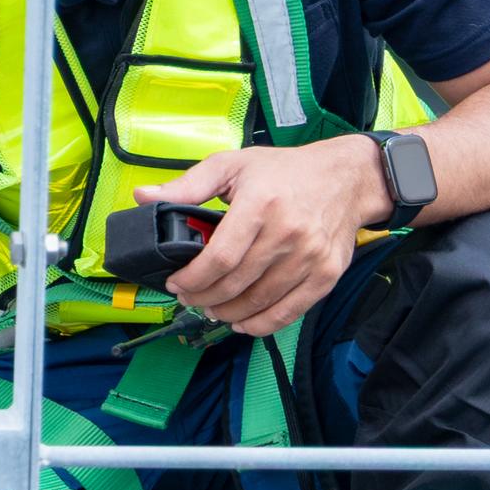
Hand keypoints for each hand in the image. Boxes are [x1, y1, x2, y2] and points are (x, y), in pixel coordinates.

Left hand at [143, 137, 384, 337]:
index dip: (192, 279)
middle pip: (236, 284)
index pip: (219, 258)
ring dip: (228, 313)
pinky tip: (242, 322)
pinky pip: (290, 311)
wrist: (346, 178)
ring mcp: (310, 256)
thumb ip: (187, 185)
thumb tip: (144, 197)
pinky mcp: (326, 274)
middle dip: (204, 298)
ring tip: (210, 309)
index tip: (176, 283)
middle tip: (189, 298)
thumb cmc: (284, 171)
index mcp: (260, 204)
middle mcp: (287, 232)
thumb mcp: (232, 165)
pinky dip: (262, 324)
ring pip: (260, 301)